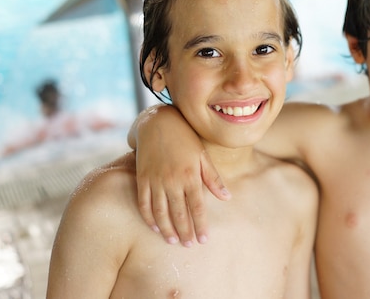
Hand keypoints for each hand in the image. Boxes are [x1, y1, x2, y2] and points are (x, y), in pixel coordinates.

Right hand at [131, 105, 230, 245]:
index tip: (204, 239)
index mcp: (191, 175)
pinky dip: (149, 217)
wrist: (158, 123)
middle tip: (190, 245)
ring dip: (167, 229)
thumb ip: (213, 178)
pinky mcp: (142, 178)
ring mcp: (156, 180)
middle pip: (179, 213)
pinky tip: (155, 227)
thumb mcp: (203, 155)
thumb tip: (227, 198)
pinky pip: (144, 203)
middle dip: (185, 232)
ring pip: (160, 212)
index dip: (201, 225)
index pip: (198, 207)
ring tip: (173, 241)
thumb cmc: (185, 138)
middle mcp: (173, 180)